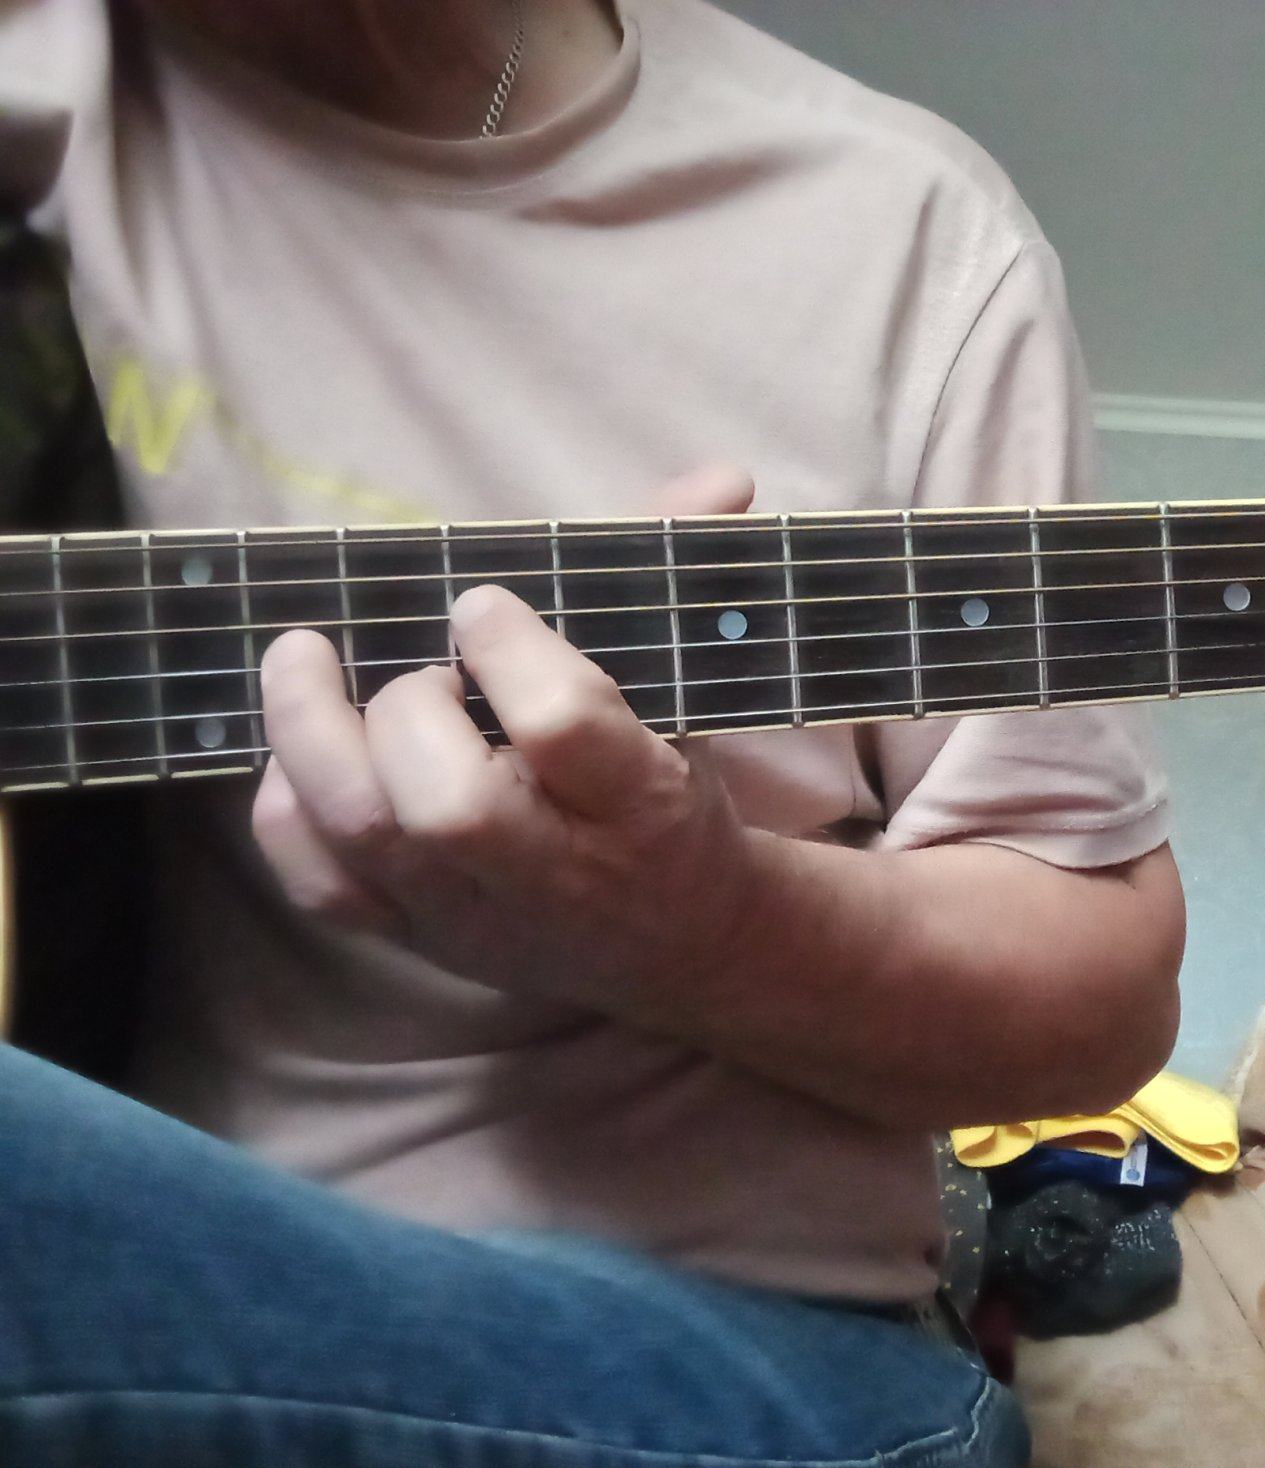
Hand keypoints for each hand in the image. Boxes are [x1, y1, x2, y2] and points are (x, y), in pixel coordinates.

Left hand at [251, 468, 770, 1017]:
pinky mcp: (418, 939)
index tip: (480, 604)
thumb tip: (724, 475)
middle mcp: (557, 873)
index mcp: (644, 803)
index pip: (562, 725)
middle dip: (409, 706)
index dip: (506, 647)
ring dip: (315, 734)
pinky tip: (304, 756)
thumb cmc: (674, 796)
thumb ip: (678, 578)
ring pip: (368, 837)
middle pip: (449, 802)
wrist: (681, 943)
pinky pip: (322, 886)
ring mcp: (477, 913)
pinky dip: (287, 811)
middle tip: (422, 670)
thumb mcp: (690, 696)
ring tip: (306, 662)